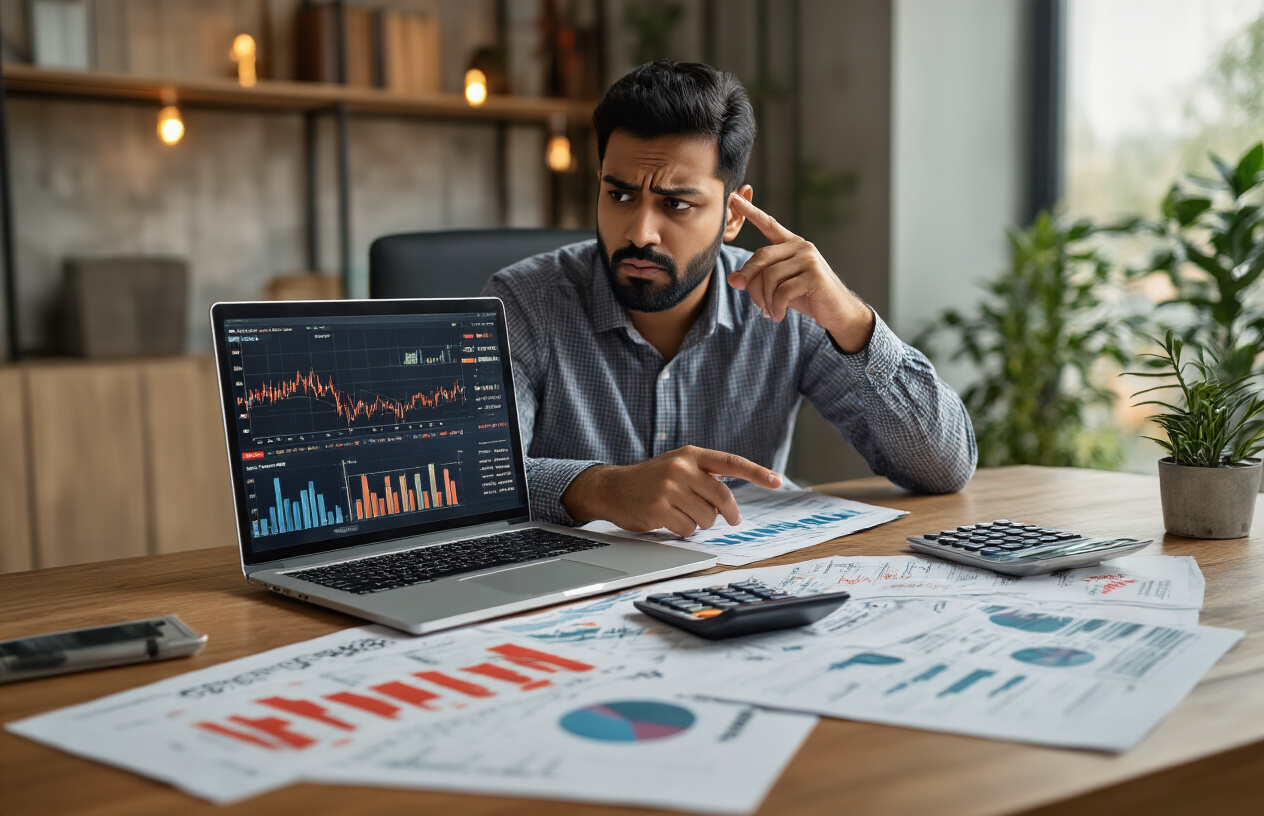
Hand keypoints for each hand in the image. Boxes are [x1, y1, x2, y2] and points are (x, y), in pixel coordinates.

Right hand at [561, 445, 782, 537]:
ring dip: (700, 523)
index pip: (731, 462)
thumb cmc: (650, 480)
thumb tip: (730, 500)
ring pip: (707, 518)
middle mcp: (681, 469)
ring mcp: (669, 488)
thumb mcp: (677, 466)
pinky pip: (688, 529)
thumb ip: (704, 475)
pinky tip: (670, 521)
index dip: (757, 473)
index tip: (777, 481)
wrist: (612, 488)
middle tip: (732, 520)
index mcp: (690, 455)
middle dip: (729, 514)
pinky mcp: (659, 509)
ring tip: (683, 514)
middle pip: (722, 498)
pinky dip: (684, 531)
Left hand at [726, 194, 875, 352]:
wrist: (836, 311)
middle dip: (750, 282)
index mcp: (792, 244)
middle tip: (754, 304)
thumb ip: (758, 278)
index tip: (733, 199)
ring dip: (764, 300)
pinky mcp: (814, 276)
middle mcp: (801, 246)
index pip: (769, 224)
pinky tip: (777, 316)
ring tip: (769, 312)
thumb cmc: (806, 296)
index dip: (750, 212)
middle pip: (761, 257)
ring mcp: (809, 259)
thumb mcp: (779, 285)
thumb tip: (733, 280)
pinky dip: (775, 307)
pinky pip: (782, 292)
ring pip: (769, 277)